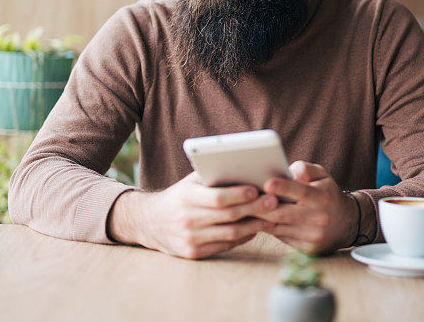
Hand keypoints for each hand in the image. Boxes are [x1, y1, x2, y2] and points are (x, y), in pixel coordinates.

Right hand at [108, 172, 277, 258]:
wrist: (150, 222)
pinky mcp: (193, 253)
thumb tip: (245, 170)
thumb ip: (213, 178)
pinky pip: (224, 246)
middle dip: (254, 209)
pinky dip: (242, 238)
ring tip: (271, 218)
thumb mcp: (190, 182)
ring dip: (254, 226)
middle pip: (228, 216)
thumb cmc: (179, 197)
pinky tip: (254, 229)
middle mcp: (187, 219)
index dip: (239, 194)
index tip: (257, 189)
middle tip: (274, 202)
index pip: (217, 197)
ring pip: (230, 234)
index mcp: (186, 197)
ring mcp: (190, 239)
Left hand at [254, 161, 357, 254]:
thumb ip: (306, 168)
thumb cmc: (327, 193)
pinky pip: (281, 237)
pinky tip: (258, 220)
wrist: (348, 223)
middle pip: (284, 213)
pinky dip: (269, 228)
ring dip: (260, 219)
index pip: (301, 192)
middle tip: (244, 200)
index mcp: (322, 197)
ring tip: (245, 209)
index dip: (283, 187)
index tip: (266, 183)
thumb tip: (290, 171)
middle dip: (262, 207)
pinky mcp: (307, 249)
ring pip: (279, 227)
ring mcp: (313, 236)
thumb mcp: (323, 176)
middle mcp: (319, 218)